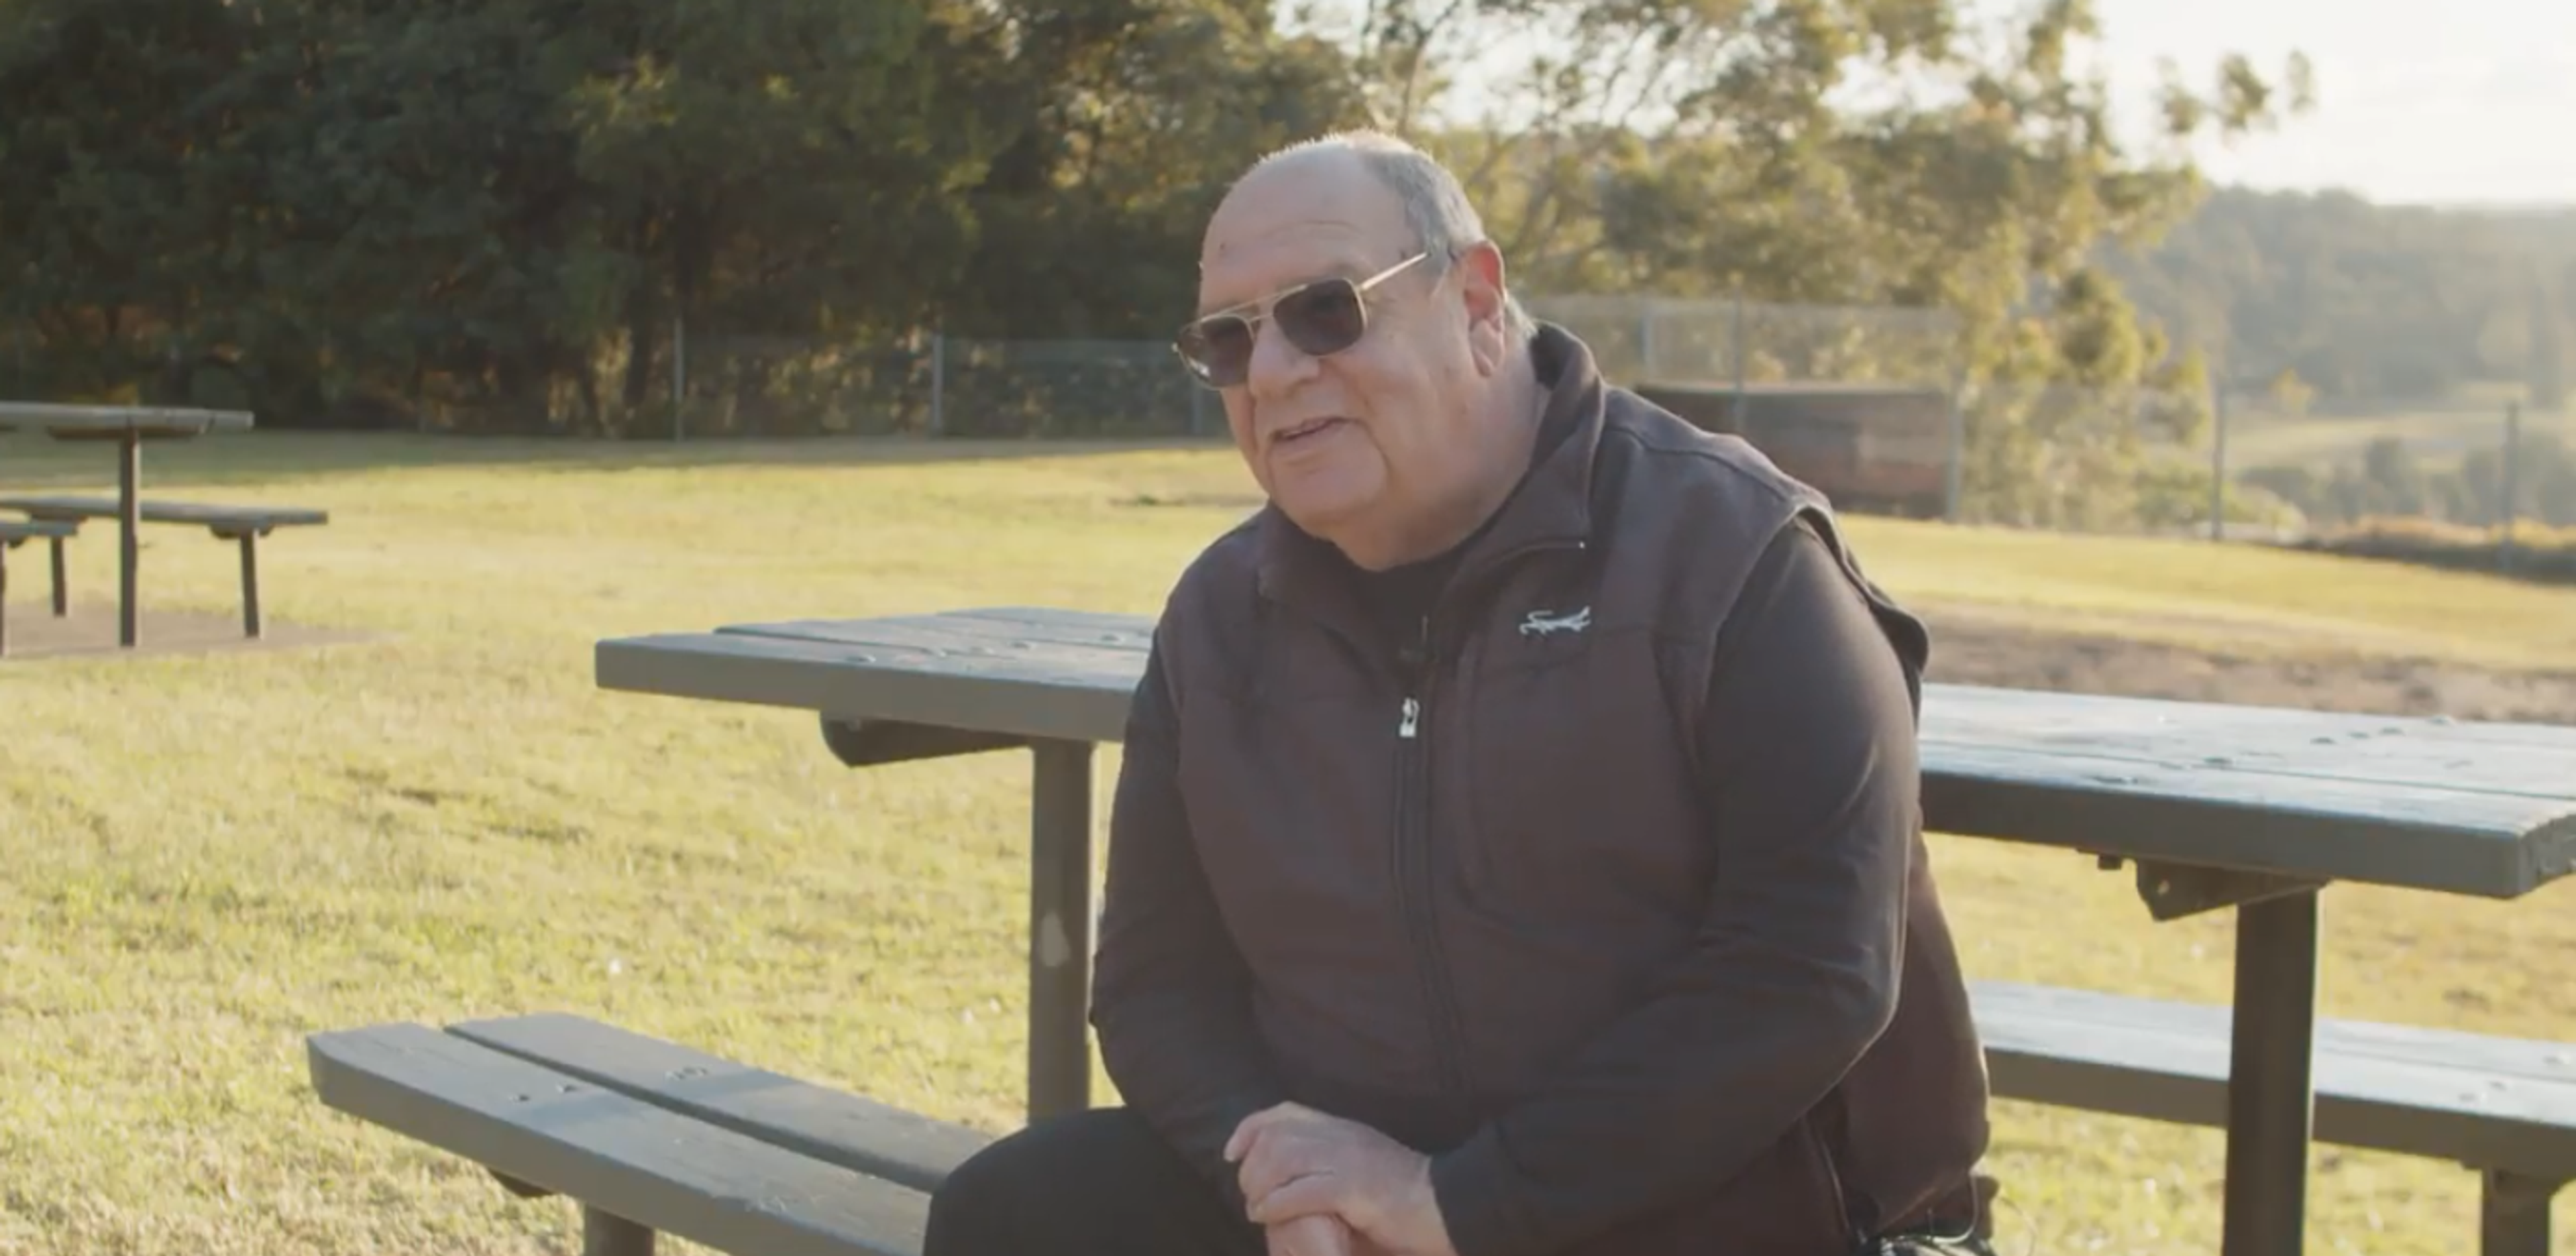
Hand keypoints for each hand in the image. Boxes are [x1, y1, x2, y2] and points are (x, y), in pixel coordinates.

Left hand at [1225, 1102, 1457, 1255]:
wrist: (1447, 1204)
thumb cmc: (1405, 1193)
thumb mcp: (1363, 1163)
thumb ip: (1330, 1159)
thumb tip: (1288, 1174)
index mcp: (1344, 1127)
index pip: (1286, 1112)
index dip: (1250, 1128)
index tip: (1232, 1152)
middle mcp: (1342, 1135)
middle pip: (1276, 1136)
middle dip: (1251, 1165)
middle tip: (1249, 1193)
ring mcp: (1348, 1159)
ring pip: (1282, 1159)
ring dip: (1259, 1185)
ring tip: (1256, 1208)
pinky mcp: (1353, 1188)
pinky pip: (1300, 1191)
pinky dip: (1275, 1204)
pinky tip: (1266, 1216)